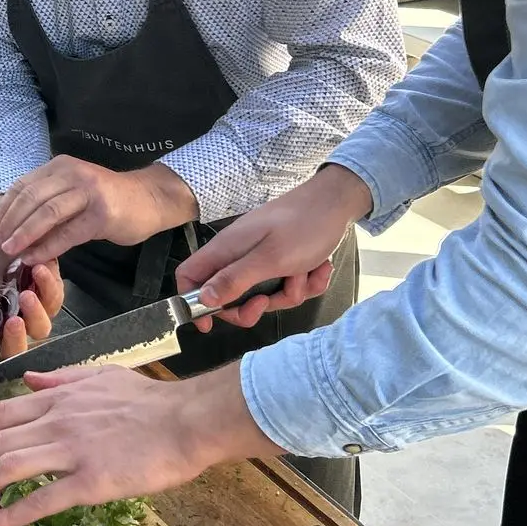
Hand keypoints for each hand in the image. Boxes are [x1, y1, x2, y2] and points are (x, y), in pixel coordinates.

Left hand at [0, 157, 197, 268]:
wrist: (149, 199)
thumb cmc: (107, 199)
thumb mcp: (73, 191)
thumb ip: (48, 201)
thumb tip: (13, 226)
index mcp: (60, 167)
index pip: (23, 186)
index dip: (5, 209)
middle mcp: (72, 174)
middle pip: (31, 197)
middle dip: (10, 222)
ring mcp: (88, 192)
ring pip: (47, 213)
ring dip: (24, 234)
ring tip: (10, 251)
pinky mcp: (102, 214)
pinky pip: (68, 233)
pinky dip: (47, 247)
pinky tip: (34, 258)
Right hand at [0, 209, 62, 361]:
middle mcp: (7, 320)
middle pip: (16, 348)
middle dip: (15, 338)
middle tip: (13, 321)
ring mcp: (30, 309)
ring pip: (40, 328)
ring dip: (34, 314)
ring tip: (26, 293)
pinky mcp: (48, 291)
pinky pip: (54, 298)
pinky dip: (48, 286)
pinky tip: (37, 269)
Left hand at [0, 362, 277, 523]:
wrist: (187, 420)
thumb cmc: (151, 400)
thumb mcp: (100, 376)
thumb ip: (61, 379)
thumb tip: (29, 380)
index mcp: (59, 399)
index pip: (0, 415)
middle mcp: (57, 422)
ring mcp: (72, 451)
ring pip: (7, 467)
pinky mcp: (91, 481)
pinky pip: (42, 499)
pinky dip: (11, 512)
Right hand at [174, 164, 370, 328]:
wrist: (337, 203)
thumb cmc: (302, 226)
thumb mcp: (270, 259)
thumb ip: (235, 280)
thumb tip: (203, 298)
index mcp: (226, 249)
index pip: (189, 275)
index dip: (192, 301)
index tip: (210, 322)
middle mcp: (239, 254)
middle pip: (229, 295)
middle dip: (253, 305)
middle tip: (268, 302)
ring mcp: (261, 257)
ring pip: (264, 294)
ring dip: (288, 292)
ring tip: (304, 273)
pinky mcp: (282, 260)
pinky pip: (286, 286)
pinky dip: (304, 282)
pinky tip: (318, 267)